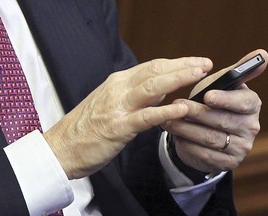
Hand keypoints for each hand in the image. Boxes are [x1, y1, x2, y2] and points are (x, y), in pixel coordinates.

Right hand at [43, 57, 212, 178]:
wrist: (62, 147)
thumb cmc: (87, 127)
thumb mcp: (111, 103)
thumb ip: (136, 95)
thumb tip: (161, 91)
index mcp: (118, 82)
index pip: (152, 67)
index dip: (176, 63)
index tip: (195, 62)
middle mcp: (118, 88)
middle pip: (155, 70)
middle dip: (182, 65)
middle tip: (205, 64)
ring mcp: (118, 107)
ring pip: (152, 87)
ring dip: (178, 78)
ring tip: (199, 75)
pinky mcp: (118, 127)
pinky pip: (145, 116)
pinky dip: (165, 110)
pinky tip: (182, 107)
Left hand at [161, 49, 267, 172]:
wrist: (208, 131)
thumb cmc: (213, 103)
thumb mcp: (221, 85)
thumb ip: (236, 70)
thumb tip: (263, 52)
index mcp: (252, 105)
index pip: (243, 102)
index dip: (225, 99)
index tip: (207, 96)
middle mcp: (251, 127)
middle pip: (221, 120)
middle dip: (196, 112)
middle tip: (176, 105)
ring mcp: (241, 147)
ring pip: (209, 138)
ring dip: (186, 129)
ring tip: (168, 120)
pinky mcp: (227, 162)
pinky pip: (204, 154)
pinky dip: (187, 144)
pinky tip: (175, 136)